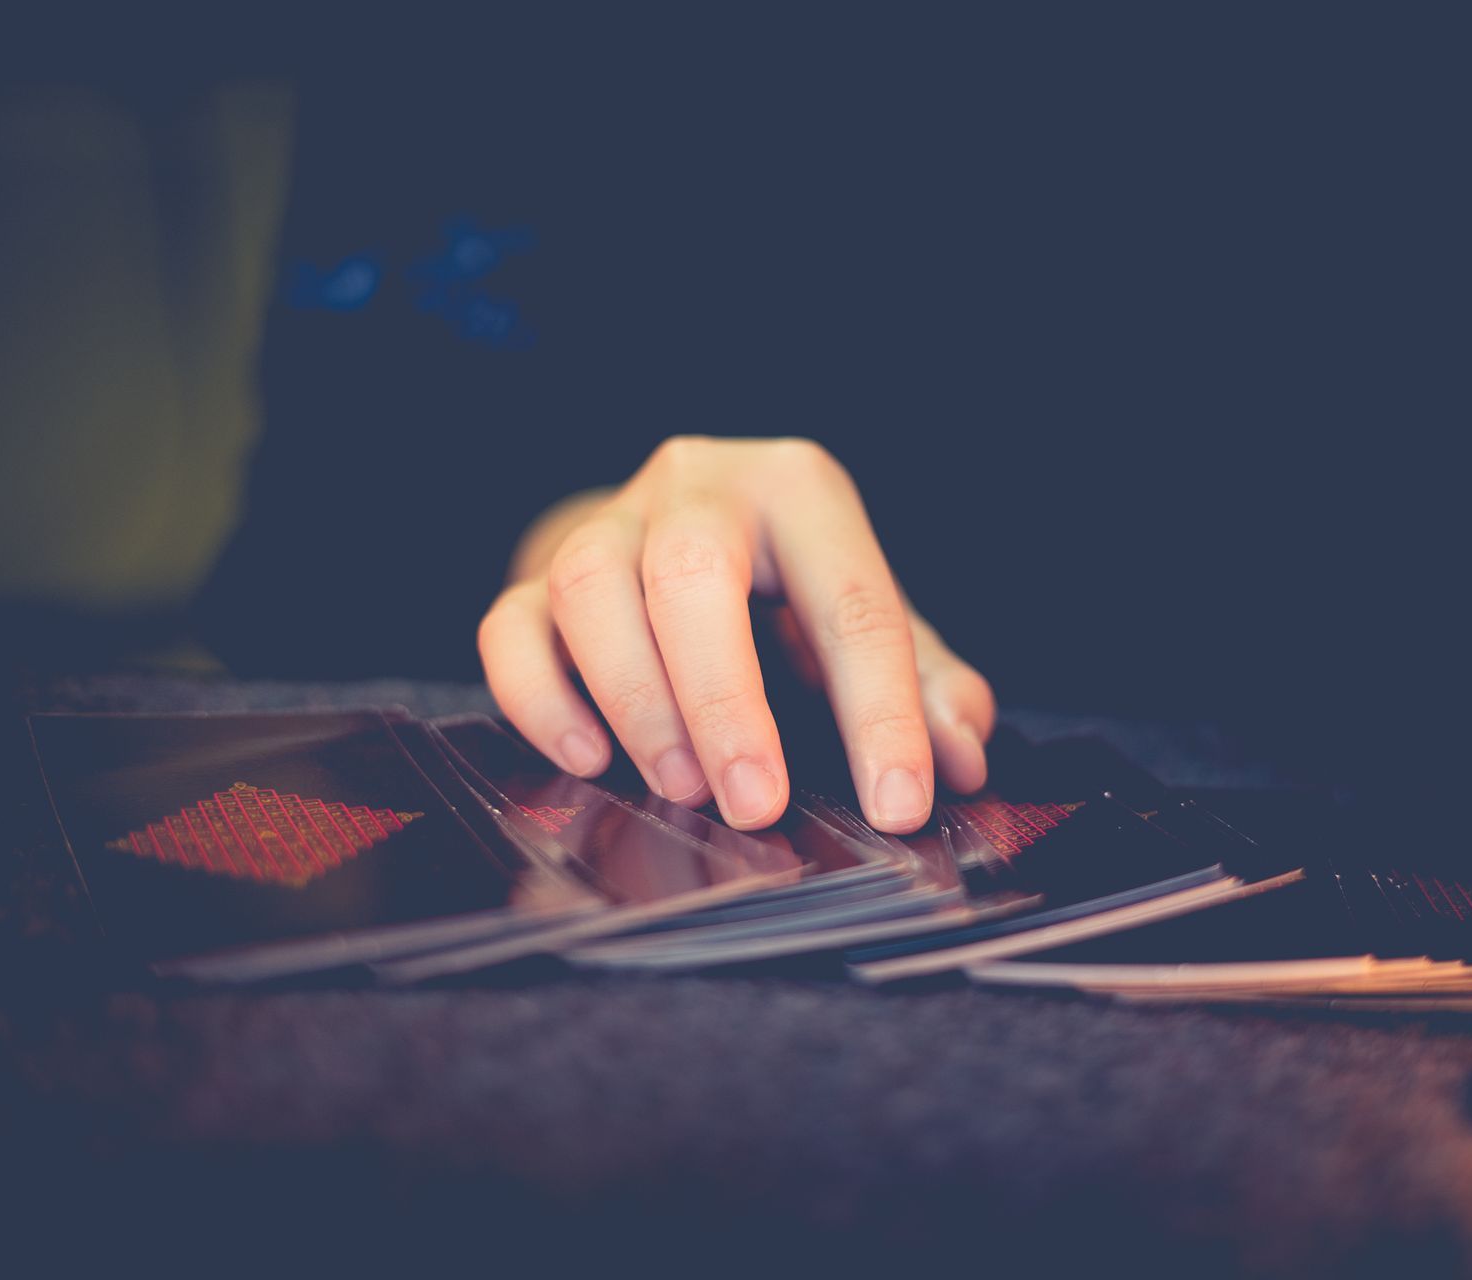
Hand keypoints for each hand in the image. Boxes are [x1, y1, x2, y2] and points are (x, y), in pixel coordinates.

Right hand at [479, 437, 994, 831]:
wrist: (684, 543)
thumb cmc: (793, 597)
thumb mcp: (871, 626)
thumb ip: (929, 688)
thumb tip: (961, 758)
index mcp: (799, 491)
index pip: (849, 600)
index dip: (880, 711)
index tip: (896, 804)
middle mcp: (697, 486)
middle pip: (691, 569)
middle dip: (725, 697)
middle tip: (754, 803)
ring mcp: (607, 525)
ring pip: (590, 588)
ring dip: (635, 699)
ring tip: (680, 788)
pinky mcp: (534, 578)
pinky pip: (510, 629)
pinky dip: (540, 701)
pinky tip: (588, 760)